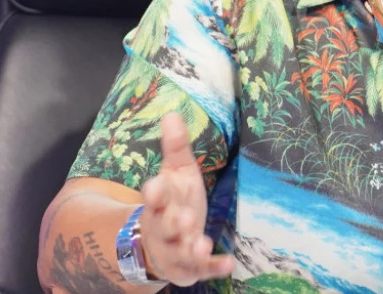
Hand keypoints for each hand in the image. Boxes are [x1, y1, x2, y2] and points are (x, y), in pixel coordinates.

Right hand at [138, 114, 234, 286]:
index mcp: (159, 202)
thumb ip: (175, 147)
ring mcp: (173, 250)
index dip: (154, 193)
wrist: (158, 244)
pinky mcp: (187, 268)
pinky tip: (229, 263)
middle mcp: (162, 228)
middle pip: (164, 226)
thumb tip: (172, 113)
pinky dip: (213, 267)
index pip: (153, 197)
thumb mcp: (175, 173)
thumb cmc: (172, 202)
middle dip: (173, 222)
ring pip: (179, 251)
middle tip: (184, 218)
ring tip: (202, 243)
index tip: (155, 186)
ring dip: (190, 249)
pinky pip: (200, 270)